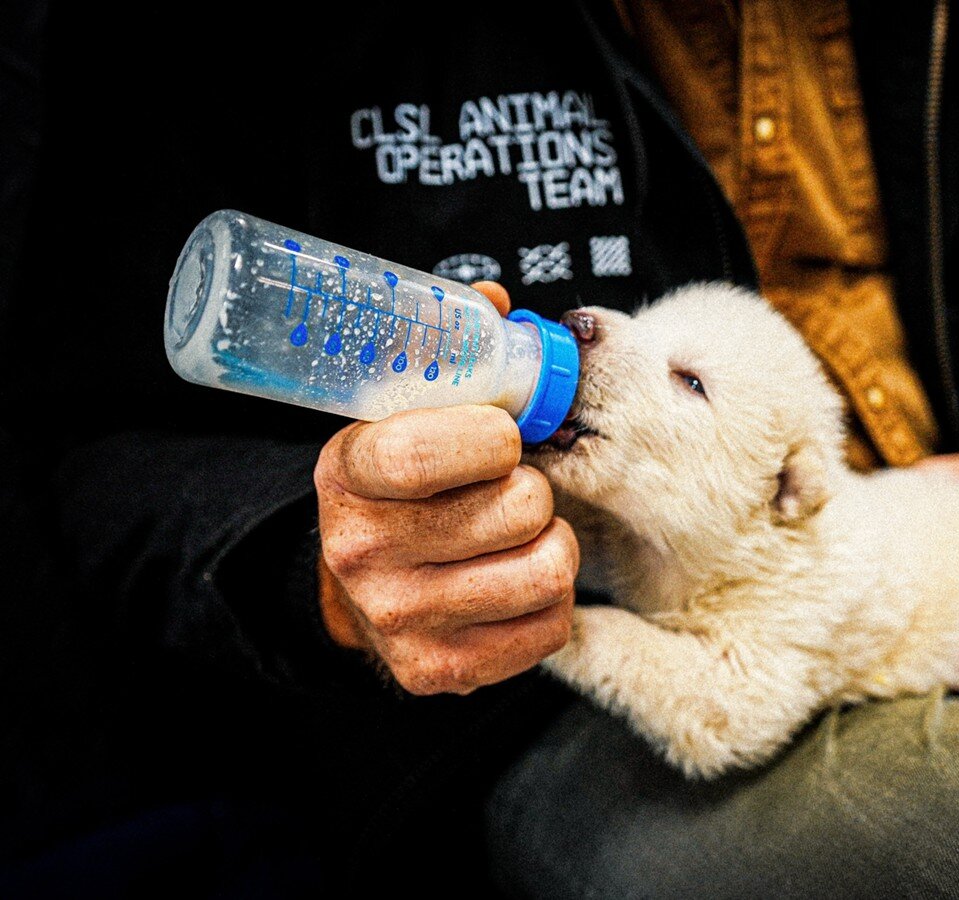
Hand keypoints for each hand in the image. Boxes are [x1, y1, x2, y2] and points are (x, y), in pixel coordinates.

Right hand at [313, 282, 578, 694]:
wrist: (361, 587)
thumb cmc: (403, 486)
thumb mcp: (401, 412)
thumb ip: (447, 354)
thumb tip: (496, 303)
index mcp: (349, 473)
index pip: (424, 453)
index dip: (491, 438)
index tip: (503, 436)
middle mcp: (362, 553)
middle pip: (515, 509)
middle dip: (535, 490)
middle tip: (515, 490)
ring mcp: (400, 620)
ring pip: (546, 569)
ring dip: (553, 543)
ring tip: (524, 534)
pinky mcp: (443, 672)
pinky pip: (550, 626)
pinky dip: (553, 599)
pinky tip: (518, 581)